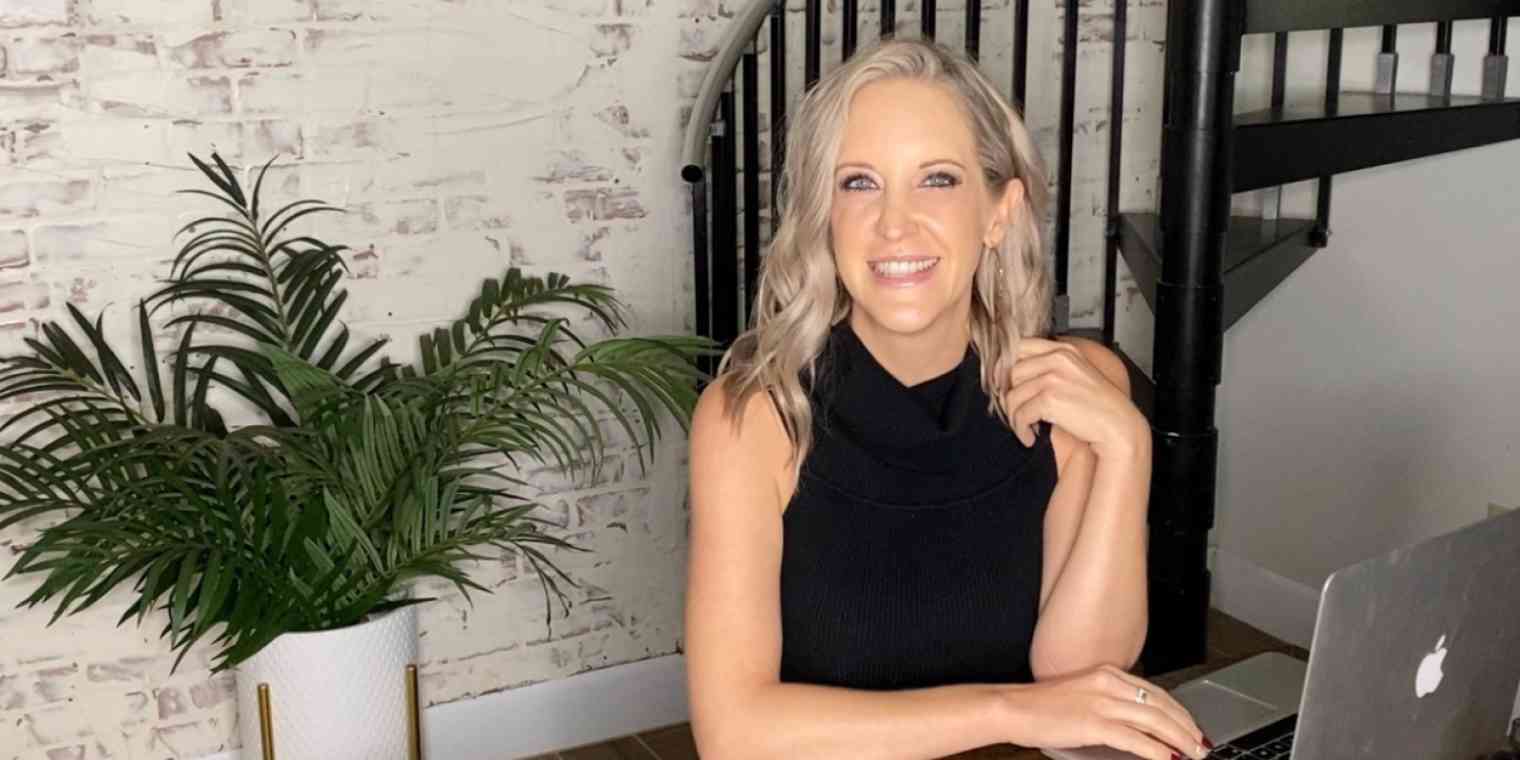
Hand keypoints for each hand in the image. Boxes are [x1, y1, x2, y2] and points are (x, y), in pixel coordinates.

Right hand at [994, 663, 1211, 759]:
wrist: (1012, 707)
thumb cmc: (1041, 706)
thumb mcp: (1081, 693)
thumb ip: (1108, 701)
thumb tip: (1135, 723)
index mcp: (1107, 673)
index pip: (1155, 692)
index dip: (1179, 712)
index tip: (1191, 727)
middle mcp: (1108, 683)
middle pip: (1161, 705)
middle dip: (1186, 727)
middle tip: (1202, 744)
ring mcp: (1102, 702)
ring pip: (1154, 721)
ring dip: (1179, 740)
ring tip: (1193, 754)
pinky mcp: (1094, 722)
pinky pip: (1135, 738)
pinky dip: (1155, 750)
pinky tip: (1167, 759)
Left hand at [1005, 338, 1146, 458]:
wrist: (1117, 426)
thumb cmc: (1096, 405)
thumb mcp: (1074, 374)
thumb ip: (1049, 367)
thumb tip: (1011, 375)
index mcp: (1063, 350)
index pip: (1020, 346)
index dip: (1006, 366)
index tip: (1005, 384)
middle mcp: (1057, 359)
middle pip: (1013, 373)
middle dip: (1012, 397)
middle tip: (1020, 412)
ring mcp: (1053, 378)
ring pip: (1013, 396)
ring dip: (1015, 417)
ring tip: (1026, 428)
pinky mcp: (1050, 399)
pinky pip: (1020, 415)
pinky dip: (1021, 430)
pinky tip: (1030, 437)